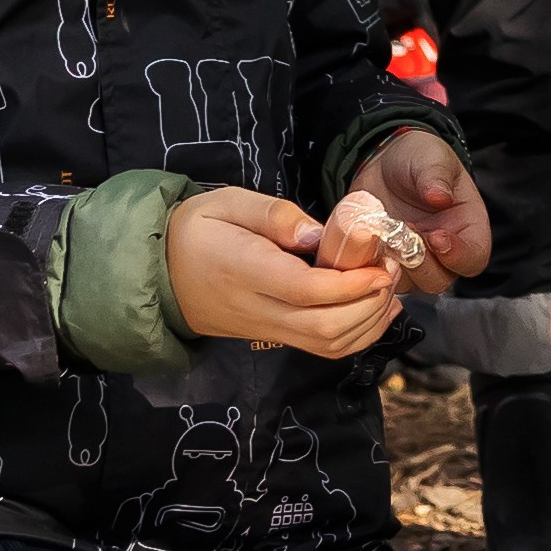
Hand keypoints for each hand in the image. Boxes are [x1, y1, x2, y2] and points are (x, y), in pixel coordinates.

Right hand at [165, 187, 402, 358]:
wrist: (159, 273)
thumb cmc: (197, 229)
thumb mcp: (226, 202)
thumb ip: (274, 214)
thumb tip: (319, 235)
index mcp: (245, 270)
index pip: (307, 290)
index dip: (352, 284)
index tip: (381, 264)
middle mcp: (257, 309)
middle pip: (324, 328)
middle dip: (369, 305)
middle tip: (390, 271)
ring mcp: (265, 330)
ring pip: (326, 346)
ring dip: (368, 324)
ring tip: (388, 289)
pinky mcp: (272, 337)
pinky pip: (320, 348)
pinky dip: (356, 336)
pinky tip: (375, 310)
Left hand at [331, 127, 491, 295]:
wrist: (385, 164)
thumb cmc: (419, 160)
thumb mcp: (432, 157)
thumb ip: (437, 175)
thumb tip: (439, 196)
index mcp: (468, 229)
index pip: (473, 258)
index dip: (458, 256)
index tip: (436, 236)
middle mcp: (444, 254)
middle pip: (438, 279)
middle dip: (419, 263)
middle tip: (403, 233)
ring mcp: (414, 263)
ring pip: (406, 284)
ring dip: (392, 264)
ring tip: (381, 233)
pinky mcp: (386, 264)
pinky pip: (377, 276)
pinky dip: (368, 263)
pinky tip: (362, 238)